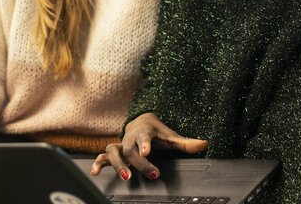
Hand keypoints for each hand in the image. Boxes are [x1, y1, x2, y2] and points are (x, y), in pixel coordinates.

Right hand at [90, 113, 207, 180]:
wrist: (141, 122)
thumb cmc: (156, 132)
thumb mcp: (171, 135)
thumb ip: (186, 142)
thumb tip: (204, 144)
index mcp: (144, 132)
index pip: (144, 137)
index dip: (144, 145)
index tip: (145, 152)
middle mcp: (130, 138)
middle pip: (131, 149)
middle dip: (139, 163)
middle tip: (152, 174)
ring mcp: (120, 145)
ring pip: (113, 152)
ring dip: (118, 164)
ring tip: (126, 177)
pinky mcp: (114, 152)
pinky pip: (103, 156)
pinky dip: (98, 163)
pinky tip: (96, 173)